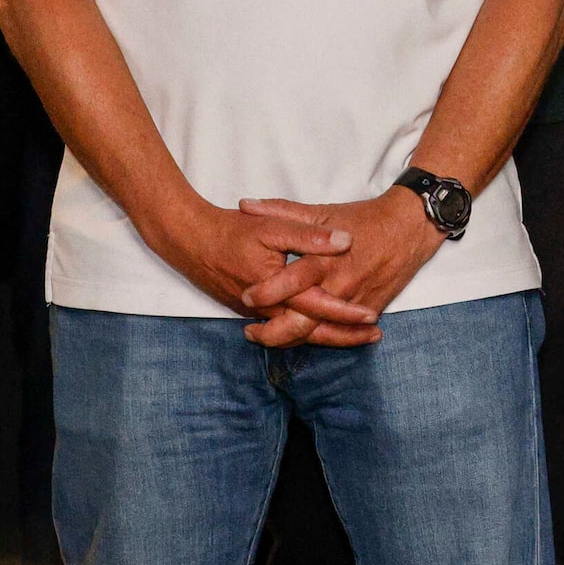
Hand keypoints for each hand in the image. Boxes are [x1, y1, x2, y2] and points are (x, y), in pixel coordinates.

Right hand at [149, 200, 370, 347]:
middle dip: (343, 336)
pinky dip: (306, 330)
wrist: (189, 241)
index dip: (346, 313)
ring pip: (297, 333)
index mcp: (277, 290)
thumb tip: (345, 240)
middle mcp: (268, 308)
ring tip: (358, 335)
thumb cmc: (232, 232)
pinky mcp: (253, 310)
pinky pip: (284, 327)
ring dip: (328, 335)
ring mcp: (259, 312)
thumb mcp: (274, 228)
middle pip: (310, 331)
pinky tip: (325, 326)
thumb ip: (310, 236)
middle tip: (374, 335)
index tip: (372, 316)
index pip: (318, 308)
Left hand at [236, 190, 447, 347]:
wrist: (411, 226)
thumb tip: (245, 204)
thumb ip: (282, 211)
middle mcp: (340, 286)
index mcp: (326, 261)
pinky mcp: (370, 309)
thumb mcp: (323, 212)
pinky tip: (302, 338)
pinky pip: (343, 333)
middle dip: (273, 332)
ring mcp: (356, 302)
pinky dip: (321, 338)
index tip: (246, 296)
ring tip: (269, 337)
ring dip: (292, 340)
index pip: (290, 283)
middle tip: (251, 331)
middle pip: (302, 321)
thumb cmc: (364, 219)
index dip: (265, 293)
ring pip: (320, 333)